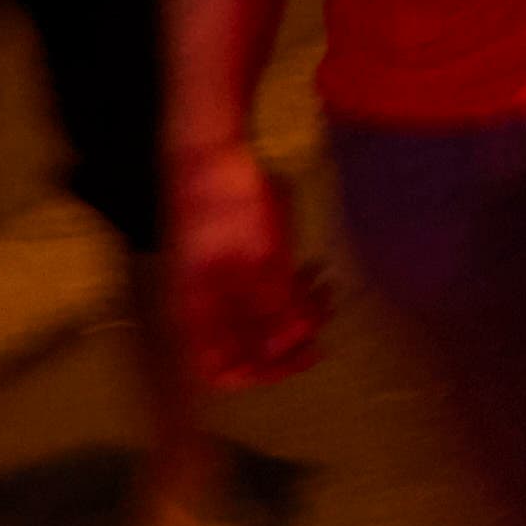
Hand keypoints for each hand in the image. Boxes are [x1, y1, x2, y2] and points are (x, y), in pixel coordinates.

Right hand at [169, 141, 325, 391]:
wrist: (213, 153)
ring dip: (299, 312)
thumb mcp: (261, 256)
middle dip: (292, 338)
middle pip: (249, 347)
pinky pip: (265, 293)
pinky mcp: (238, 263)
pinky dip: (293, 291)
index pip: (221, 370)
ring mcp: (222, 284)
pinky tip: (315, 270)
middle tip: (325, 316)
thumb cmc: (232, 204)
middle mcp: (208, 306)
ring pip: (263, 320)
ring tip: (325, 286)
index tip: (304, 355)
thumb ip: (274, 305)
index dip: (263, 372)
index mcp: (199, 312)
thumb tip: (287, 347)